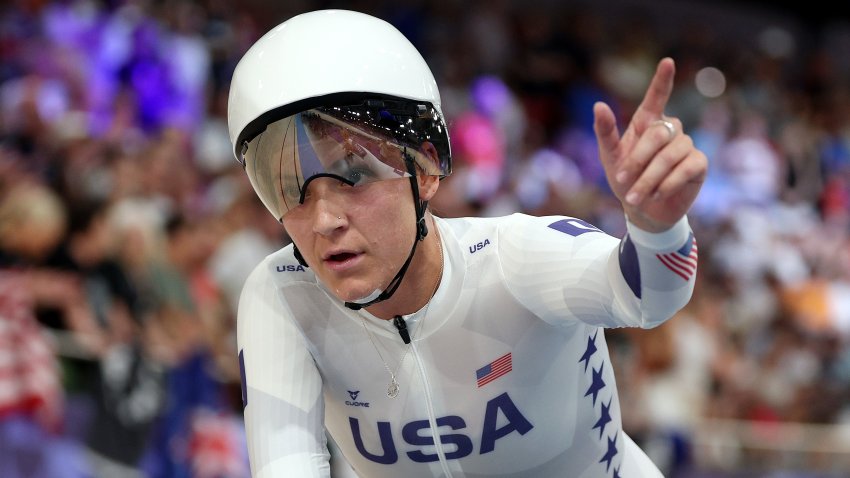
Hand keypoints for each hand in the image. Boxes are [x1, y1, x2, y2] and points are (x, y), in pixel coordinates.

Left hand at [593, 58, 706, 231]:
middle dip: (639, 160)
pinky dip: (668, 184)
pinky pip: (686, 169)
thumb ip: (605, 132)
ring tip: (636, 196)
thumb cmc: (625, 180)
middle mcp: (669, 129)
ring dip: (650, 178)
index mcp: (647, 123)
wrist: (643, 211)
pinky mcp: (698, 164)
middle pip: (658, 134)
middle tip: (624, 181)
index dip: (662, 80)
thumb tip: (598, 105)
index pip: (656, 97)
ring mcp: (686, 145)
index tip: (667, 62)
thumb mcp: (610, 158)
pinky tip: (657, 194)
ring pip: (671, 155)